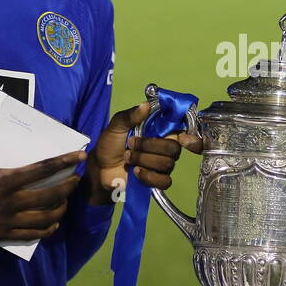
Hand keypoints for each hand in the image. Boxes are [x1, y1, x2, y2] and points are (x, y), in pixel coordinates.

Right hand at [0, 114, 85, 244]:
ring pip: (45, 217)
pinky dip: (45, 230)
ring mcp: (8, 219)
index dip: (63, 162)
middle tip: (76, 180)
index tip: (79, 156)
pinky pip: (31, 234)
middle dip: (68, 187)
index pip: (41, 169)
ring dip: (60, 209)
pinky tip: (52, 226)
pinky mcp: (2, 232)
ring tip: (66, 202)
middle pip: (51, 195)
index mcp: (4, 180)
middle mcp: (11, 200)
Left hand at [85, 102, 202, 204]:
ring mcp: (161, 166)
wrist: (99, 168)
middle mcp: (164, 148)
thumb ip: (130, 116)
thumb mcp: (116, 126)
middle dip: (149, 146)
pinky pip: (164, 181)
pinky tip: (136, 172)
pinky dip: (149, 176)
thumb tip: (146, 104)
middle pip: (173, 149)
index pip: (180, 131)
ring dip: (143, 160)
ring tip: (128, 158)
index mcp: (159, 133)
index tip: (181, 136)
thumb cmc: (109, 144)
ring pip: (167, 164)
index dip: (186, 133)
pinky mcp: (156, 181)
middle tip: (131, 144)